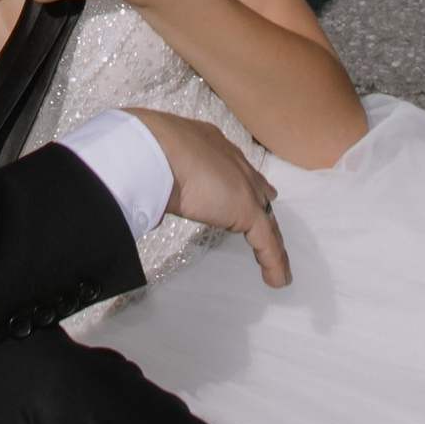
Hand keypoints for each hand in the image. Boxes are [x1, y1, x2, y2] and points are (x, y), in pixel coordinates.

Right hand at [132, 108, 289, 289]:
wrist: (154, 147)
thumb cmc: (145, 146)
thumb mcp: (155, 157)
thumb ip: (160, 173)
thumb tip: (149, 189)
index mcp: (210, 143)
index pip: (233, 168)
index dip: (243, 184)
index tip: (249, 194)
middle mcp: (231, 161)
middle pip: (256, 192)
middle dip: (263, 208)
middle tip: (268, 228)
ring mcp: (242, 186)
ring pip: (265, 220)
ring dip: (272, 244)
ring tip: (278, 265)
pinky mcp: (245, 209)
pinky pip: (266, 242)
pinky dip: (273, 262)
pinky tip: (277, 280)